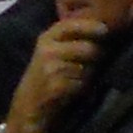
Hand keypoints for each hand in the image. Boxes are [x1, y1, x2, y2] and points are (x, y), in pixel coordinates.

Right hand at [4, 15, 105, 132]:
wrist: (27, 108)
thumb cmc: (45, 79)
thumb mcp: (51, 53)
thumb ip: (70, 40)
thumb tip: (102, 30)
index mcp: (46, 38)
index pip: (71, 24)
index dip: (90, 25)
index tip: (105, 29)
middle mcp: (46, 50)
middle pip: (87, 48)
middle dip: (96, 57)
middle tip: (94, 64)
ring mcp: (50, 68)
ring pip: (87, 68)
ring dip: (89, 76)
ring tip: (77, 80)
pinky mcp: (55, 86)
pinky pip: (82, 84)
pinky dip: (82, 89)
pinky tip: (72, 92)